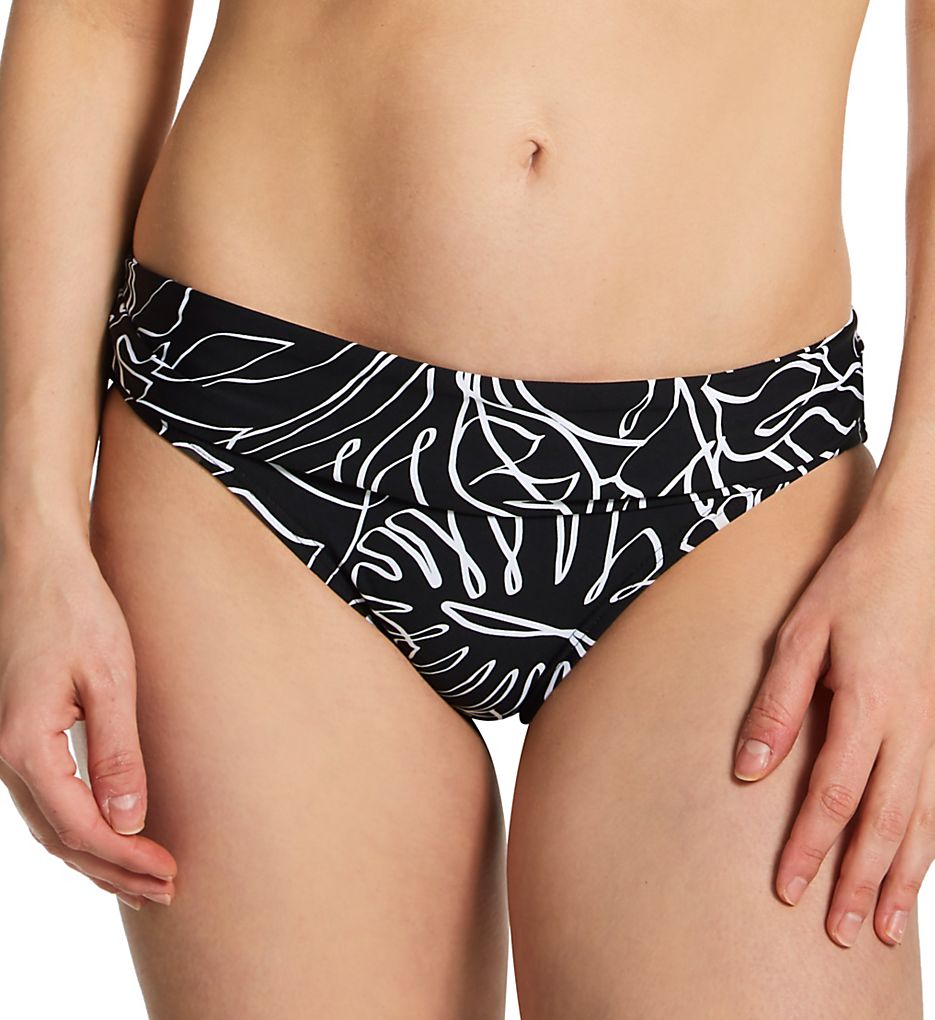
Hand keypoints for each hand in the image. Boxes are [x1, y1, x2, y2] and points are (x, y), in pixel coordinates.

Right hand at [0, 538, 176, 909]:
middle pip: (62, 839)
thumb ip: (117, 753)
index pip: (81, 828)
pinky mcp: (21, 734)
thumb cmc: (77, 611)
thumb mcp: (109, 679)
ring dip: (96, 856)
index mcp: (26, 747)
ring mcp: (9, 747)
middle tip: (164, 891)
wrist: (40, 565)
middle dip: (114, 871)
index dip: (127, 858)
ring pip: (51, 825)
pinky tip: (108, 834)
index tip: (170, 875)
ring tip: (142, 878)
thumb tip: (130, 821)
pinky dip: (78, 828)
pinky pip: (47, 800)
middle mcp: (8, 756)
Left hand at [732, 489, 934, 947]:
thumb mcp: (799, 635)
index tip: (787, 889)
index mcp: (866, 703)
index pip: (834, 795)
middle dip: (862, 883)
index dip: (810, 848)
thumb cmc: (850, 585)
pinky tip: (919, 867)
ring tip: (888, 927)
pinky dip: (931, 841)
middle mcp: (910, 726)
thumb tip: (748, 770)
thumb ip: (775, 704)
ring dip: (905, 877)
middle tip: (843, 935)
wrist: (915, 547)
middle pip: (886, 822)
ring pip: (925, 819)